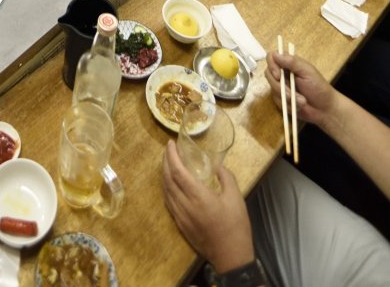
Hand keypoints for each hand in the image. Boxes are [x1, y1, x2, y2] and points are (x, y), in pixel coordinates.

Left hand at [162, 141, 253, 271]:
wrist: (231, 256)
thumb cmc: (235, 226)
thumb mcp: (236, 198)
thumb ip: (226, 178)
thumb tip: (218, 166)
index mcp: (198, 196)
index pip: (177, 171)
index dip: (171, 156)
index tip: (170, 144)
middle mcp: (185, 205)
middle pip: (168, 179)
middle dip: (165, 162)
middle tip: (168, 150)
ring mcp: (181, 216)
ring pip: (166, 191)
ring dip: (164, 175)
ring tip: (168, 163)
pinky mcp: (180, 225)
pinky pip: (168, 202)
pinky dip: (166, 189)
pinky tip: (170, 184)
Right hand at [265, 51, 336, 129]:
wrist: (325, 109)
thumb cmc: (319, 88)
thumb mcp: (308, 72)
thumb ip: (292, 62)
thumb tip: (276, 54)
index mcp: (289, 63)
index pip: (271, 57)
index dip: (272, 66)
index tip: (278, 76)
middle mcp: (282, 73)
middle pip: (268, 74)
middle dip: (280, 87)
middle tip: (293, 95)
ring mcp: (280, 86)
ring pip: (272, 89)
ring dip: (287, 98)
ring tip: (302, 101)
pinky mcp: (281, 99)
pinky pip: (277, 101)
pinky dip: (288, 105)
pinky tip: (298, 106)